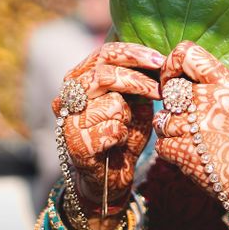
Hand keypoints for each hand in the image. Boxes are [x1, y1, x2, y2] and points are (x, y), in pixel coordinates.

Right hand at [52, 42, 163, 212]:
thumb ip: (137, 79)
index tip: (158, 59)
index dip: (132, 53)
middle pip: (104, 74)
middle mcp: (68, 96)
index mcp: (80, 79)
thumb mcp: (132, 100)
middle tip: (160, 89)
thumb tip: (157, 57)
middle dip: (138, 80)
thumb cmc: (123, 132)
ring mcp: (69, 121)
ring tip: (127, 125)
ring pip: (112, 104)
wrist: (110, 176)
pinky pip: (112, 130)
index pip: (104, 53)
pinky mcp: (76, 144)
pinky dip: (124, 135)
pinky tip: (118, 142)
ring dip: (129, 115)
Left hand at [153, 42, 228, 229]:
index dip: (171, 63)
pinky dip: (171, 151)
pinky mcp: (183, 151)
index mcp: (227, 84)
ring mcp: (196, 126)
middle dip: (172, 104)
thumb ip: (216, 83)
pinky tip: (192, 154)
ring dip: (171, 131)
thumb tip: (185, 69)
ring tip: (194, 141)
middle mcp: (211, 100)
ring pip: (162, 118)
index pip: (188, 53)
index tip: (171, 77)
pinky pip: (162, 143)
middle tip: (187, 118)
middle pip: (171, 89)